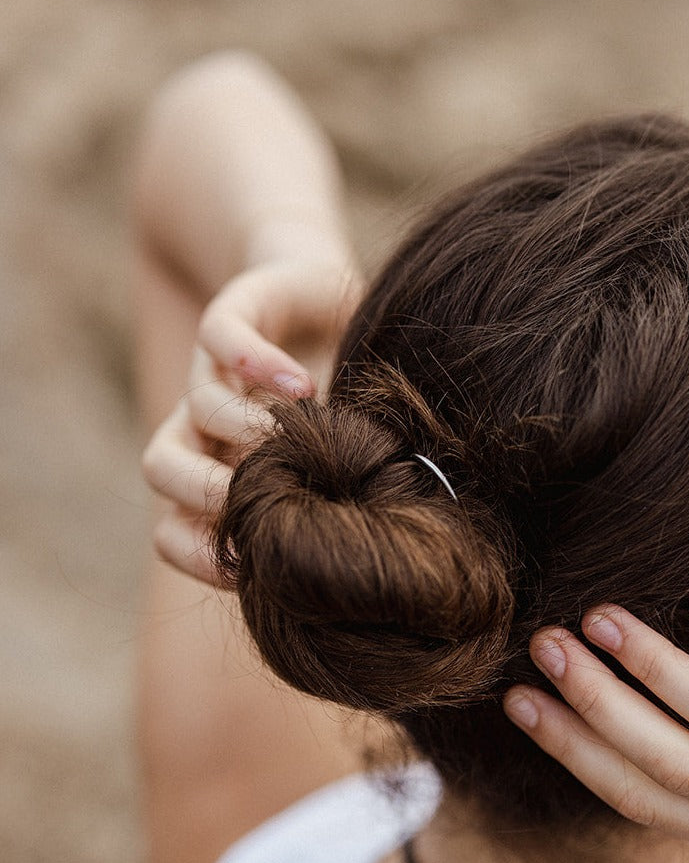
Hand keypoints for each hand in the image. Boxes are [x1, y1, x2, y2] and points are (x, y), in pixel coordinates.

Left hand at [142, 260, 362, 583]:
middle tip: (264, 505)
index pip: (174, 524)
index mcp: (217, 464)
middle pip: (162, 467)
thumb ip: (332, 493)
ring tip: (300, 432)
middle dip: (205, 495)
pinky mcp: (234, 311)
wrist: (317, 290)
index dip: (200, 551)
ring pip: (193, 408)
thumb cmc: (337, 385)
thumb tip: (352, 553)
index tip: (248, 572)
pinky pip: (224, 337)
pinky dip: (258, 362)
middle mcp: (205, 421)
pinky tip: (302, 384)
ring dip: (241, 428)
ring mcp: (216, 366)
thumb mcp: (338, 448)